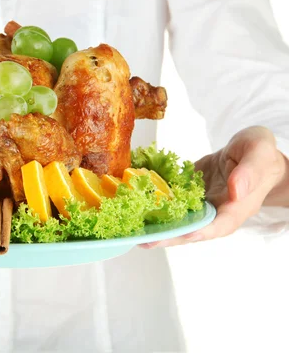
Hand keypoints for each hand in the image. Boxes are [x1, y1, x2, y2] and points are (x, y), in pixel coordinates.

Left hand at [142, 126, 288, 248]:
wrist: (251, 153)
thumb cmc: (261, 153)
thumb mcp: (259, 154)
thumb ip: (249, 172)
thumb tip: (236, 189)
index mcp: (237, 207)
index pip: (218, 226)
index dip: (199, 232)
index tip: (180, 234)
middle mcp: (216, 212)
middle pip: (192, 230)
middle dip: (168, 236)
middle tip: (144, 240)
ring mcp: (201, 205)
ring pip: (178, 220)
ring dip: (157, 226)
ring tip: (133, 232)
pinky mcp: (189, 196)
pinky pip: (171, 204)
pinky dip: (153, 205)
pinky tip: (133, 205)